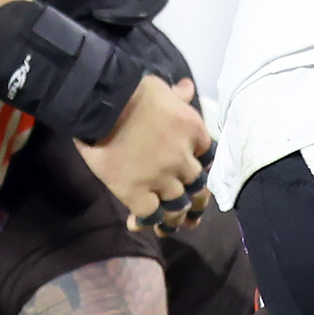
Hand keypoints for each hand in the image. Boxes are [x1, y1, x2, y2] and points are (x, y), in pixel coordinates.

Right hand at [76, 76, 212, 233]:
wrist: (107, 106)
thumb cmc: (135, 92)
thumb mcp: (164, 89)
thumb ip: (179, 94)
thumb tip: (188, 87)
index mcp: (194, 133)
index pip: (206, 157)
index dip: (200, 168)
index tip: (195, 176)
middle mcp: (183, 158)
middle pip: (196, 185)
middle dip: (197, 202)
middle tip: (194, 215)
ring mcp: (162, 178)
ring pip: (176, 205)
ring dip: (175, 218)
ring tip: (172, 227)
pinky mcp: (137, 192)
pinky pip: (150, 214)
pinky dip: (147, 222)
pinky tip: (139, 224)